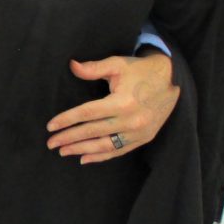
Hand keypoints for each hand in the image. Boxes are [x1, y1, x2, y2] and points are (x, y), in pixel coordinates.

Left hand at [46, 52, 177, 163]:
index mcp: (122, 102)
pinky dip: (102, 157)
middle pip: (93, 132)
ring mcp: (139, 132)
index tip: (50, 126)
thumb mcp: (117, 64)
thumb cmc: (140, 70)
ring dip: (82, 150)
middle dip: (69, 138)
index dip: (67, 120)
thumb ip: (93, 68)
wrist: (173, 80)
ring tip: (63, 151)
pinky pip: (119, 151)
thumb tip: (72, 65)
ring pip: (105, 145)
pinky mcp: (144, 138)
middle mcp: (131, 120)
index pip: (87, 113)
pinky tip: (85, 159)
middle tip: (51, 143)